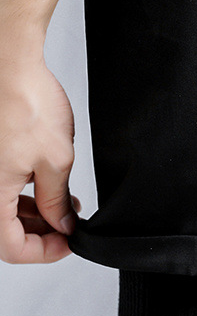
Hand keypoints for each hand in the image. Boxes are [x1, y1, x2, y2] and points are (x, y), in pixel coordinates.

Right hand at [0, 45, 79, 263]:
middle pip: (4, 231)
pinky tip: (48, 187)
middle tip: (71, 225)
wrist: (9, 63)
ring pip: (2, 210)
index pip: (11, 247)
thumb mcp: (56, 161)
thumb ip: (57, 200)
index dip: (44, 252)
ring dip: (33, 213)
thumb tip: (62, 224)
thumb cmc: (26, 102)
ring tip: (67, 205)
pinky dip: (22, 193)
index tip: (69, 243)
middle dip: (41, 231)